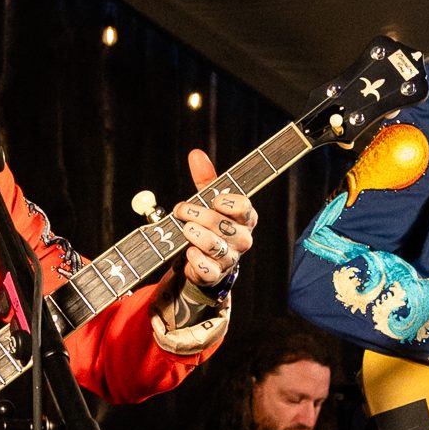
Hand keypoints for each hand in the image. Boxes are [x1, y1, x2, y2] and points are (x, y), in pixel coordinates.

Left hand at [172, 148, 254, 290]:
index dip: (225, 202)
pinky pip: (205, 267)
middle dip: (196, 214)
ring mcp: (230, 258)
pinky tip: (188, 251)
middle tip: (182, 210)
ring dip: (193, 234)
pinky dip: (193, 258)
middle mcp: (242, 238)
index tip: (212, 199)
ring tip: (185, 229)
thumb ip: (205, 179)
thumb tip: (196, 154)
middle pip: (222, 224)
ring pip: (213, 244)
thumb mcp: (209, 201)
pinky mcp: (215, 275)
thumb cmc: (210, 225)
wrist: (204, 260)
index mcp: (246, 218)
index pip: (243, 207)